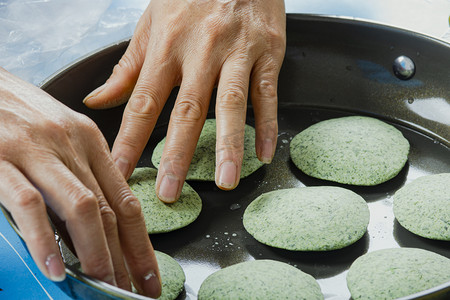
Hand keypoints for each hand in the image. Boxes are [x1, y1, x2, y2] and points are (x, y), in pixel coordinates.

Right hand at [0, 68, 160, 296]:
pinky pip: (30, 205)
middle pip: (110, 210)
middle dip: (126, 257)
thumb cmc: (15, 110)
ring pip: (81, 207)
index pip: (125, 199)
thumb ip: (79, 171)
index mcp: (89, 140)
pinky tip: (55, 268)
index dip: (141, 242)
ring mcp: (36, 151)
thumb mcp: (58, 133)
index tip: (150, 273)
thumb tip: (96, 220)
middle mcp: (71, 144)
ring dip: (96, 252)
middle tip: (133, 291)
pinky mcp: (0, 159)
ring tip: (103, 285)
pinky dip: (45, 240)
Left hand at [83, 0, 285, 202]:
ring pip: (232, 104)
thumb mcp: (152, 22)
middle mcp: (201, 50)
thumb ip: (128, 66)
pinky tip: (264, 153)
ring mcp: (237, 51)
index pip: (143, 101)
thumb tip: (99, 98)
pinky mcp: (268, 51)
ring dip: (228, 145)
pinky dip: (268, 123)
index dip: (129, 140)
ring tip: (225, 182)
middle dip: (176, 153)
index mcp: (166, 45)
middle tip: (170, 192)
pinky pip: (268, 92)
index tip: (120, 173)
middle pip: (187, 109)